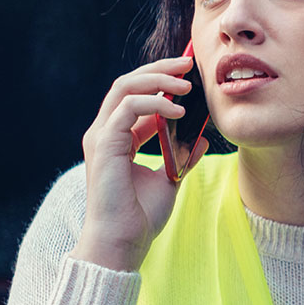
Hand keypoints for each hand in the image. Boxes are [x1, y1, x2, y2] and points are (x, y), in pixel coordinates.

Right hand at [71, 55, 208, 271]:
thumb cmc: (142, 216)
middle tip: (189, 62)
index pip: (137, 96)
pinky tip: (178, 111)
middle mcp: (107, 132)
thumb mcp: (171, 179)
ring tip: (187, 85)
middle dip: (159, 69)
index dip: (162, 82)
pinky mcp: (104, 144)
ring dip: (158, 81)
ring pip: (125, 88)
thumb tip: (201, 137)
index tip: (191, 74)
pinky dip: (154, 104)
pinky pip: (127, 108)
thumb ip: (182, 156)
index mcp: (119, 138)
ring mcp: (102, 136)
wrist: (124, 242)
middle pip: (128, 83)